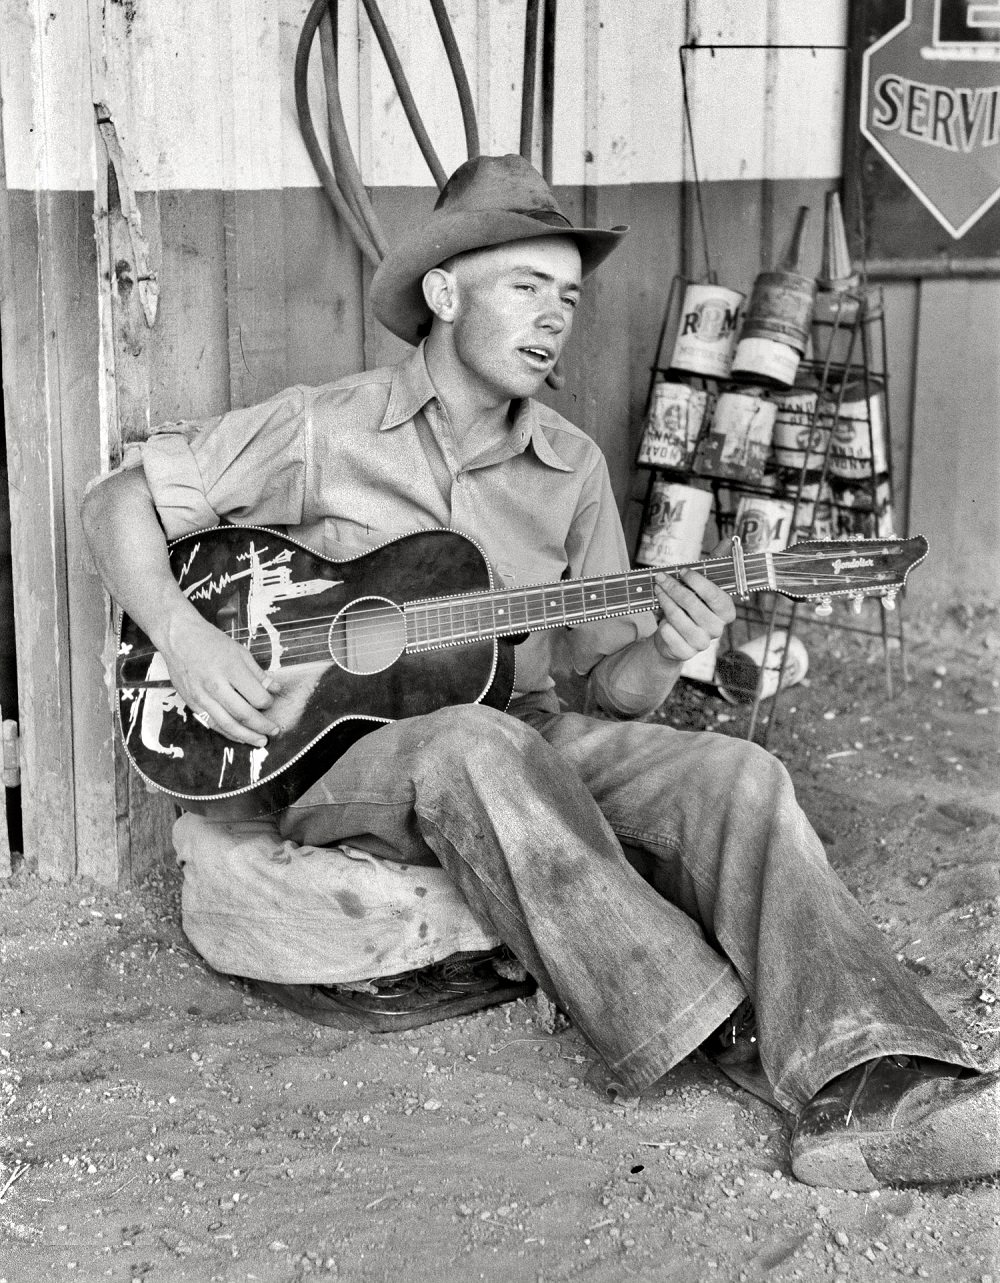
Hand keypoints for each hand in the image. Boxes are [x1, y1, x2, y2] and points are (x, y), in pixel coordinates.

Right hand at [159, 609, 280, 746]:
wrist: (179, 637)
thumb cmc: (210, 641)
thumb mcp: (240, 651)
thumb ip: (258, 673)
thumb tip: (275, 688)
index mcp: (231, 669)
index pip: (256, 696)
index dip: (268, 703)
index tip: (271, 702)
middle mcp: (215, 685)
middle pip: (243, 714)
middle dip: (262, 726)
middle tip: (274, 731)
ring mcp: (201, 696)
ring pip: (227, 724)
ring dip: (246, 736)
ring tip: (260, 741)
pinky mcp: (192, 703)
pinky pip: (212, 723)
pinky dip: (227, 733)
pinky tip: (239, 736)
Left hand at [650, 568, 735, 664]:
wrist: (673, 637)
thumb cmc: (689, 607)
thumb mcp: (700, 585)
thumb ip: (714, 564)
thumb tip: (729, 540)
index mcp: (726, 612)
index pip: (716, 595)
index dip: (698, 581)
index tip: (683, 571)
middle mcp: (717, 629)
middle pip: (693, 604)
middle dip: (674, 588)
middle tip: (660, 578)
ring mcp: (702, 643)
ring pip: (678, 618)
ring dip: (664, 601)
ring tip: (657, 591)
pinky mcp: (685, 653)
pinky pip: (669, 634)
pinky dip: (661, 623)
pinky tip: (660, 617)